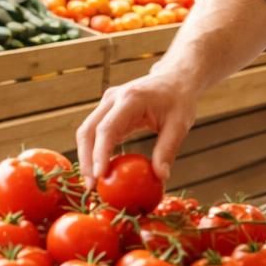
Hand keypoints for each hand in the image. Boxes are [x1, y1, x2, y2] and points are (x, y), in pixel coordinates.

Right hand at [76, 73, 195, 186]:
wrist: (175, 79)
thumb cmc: (179, 100)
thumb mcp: (179, 124)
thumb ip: (168, 150)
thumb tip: (161, 177)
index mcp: (130, 99)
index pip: (107, 129)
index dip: (99, 154)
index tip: (99, 177)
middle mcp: (113, 98)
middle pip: (88, 131)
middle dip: (86, 160)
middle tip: (91, 187)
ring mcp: (107, 103)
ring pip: (86, 132)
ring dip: (86, 157)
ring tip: (93, 183)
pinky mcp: (108, 111)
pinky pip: (95, 132)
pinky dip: (94, 151)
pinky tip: (100, 171)